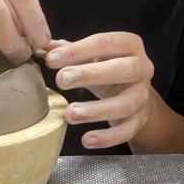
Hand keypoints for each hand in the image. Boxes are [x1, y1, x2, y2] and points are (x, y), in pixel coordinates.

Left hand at [43, 32, 155, 149]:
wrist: (133, 91)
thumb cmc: (107, 67)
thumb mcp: (91, 55)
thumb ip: (69, 50)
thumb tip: (41, 45)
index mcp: (129, 45)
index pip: (105, 43)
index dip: (77, 50)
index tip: (51, 59)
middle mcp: (142, 68)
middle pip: (122, 70)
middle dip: (90, 75)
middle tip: (61, 80)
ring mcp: (143, 95)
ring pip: (126, 104)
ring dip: (97, 110)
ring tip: (70, 114)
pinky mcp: (141, 118)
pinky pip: (128, 129)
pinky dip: (108, 137)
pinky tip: (87, 140)